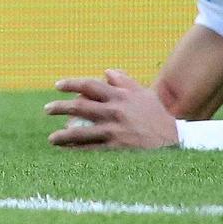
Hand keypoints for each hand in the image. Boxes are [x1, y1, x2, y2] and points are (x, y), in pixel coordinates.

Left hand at [47, 68, 183, 148]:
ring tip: (51, 138)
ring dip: (62, 135)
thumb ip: (124, 81)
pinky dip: (77, 150)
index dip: (71, 84)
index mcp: (120, 96)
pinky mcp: (117, 149)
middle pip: (79, 107)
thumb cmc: (157, 116)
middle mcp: (114, 112)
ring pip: (81, 131)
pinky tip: (68, 151)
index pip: (89, 86)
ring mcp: (115, 131)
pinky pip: (91, 149)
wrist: (175, 142)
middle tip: (47, 109)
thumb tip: (106, 72)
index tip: (57, 86)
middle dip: (60, 107)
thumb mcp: (143, 94)